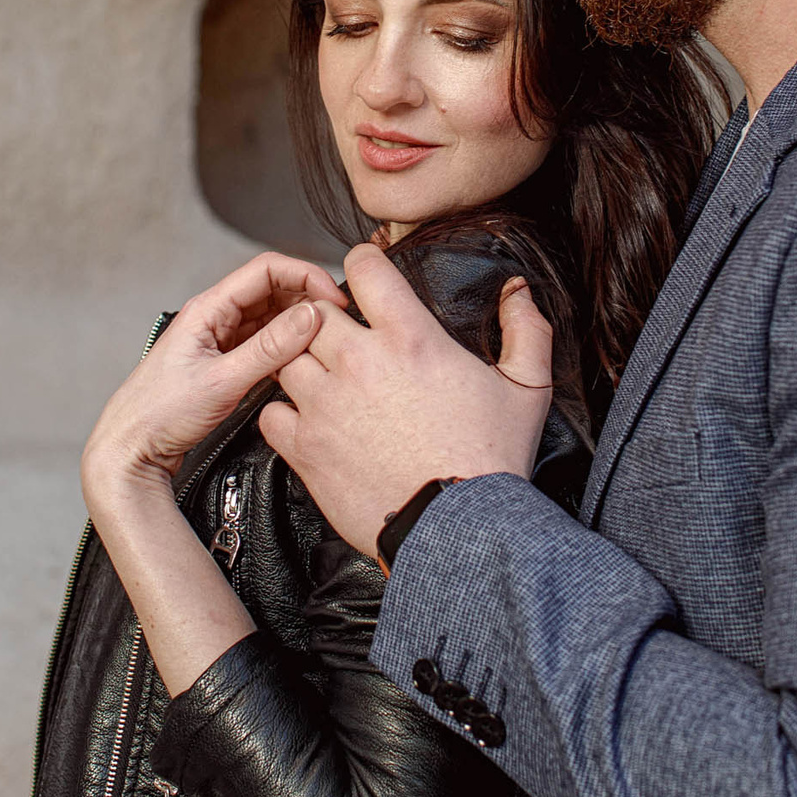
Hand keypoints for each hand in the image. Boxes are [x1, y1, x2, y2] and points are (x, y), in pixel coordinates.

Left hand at [82, 253, 342, 509]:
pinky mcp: (225, 361)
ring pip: (271, 317)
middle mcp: (215, 317)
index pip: (267, 269)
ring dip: (297, 325)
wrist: (132, 448)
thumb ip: (270, 348)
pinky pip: (264, 343)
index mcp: (209, 308)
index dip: (305, 276)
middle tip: (335, 322)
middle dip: (306, 299)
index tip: (333, 298)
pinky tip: (299, 363)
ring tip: (322, 343)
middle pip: (273, 290)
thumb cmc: (160, 413)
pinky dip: (285, 348)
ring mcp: (221, 339)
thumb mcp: (223, 380)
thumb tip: (311, 316)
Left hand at [260, 243, 553, 555]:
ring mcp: (326, 405)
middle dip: (322, 318)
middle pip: (311, 313)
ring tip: (323, 379)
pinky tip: (309, 420)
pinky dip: (283, 414)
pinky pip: (270, 413)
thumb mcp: (527, 387)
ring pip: (284, 359)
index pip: (364, 269)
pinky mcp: (305, 447)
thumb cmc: (490, 461)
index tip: (365, 277)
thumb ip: (526, 329)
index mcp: (410, 338)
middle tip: (339, 335)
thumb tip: (517, 291)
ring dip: (300, 364)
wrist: (459, 530)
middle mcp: (359, 364)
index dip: (362, 265)